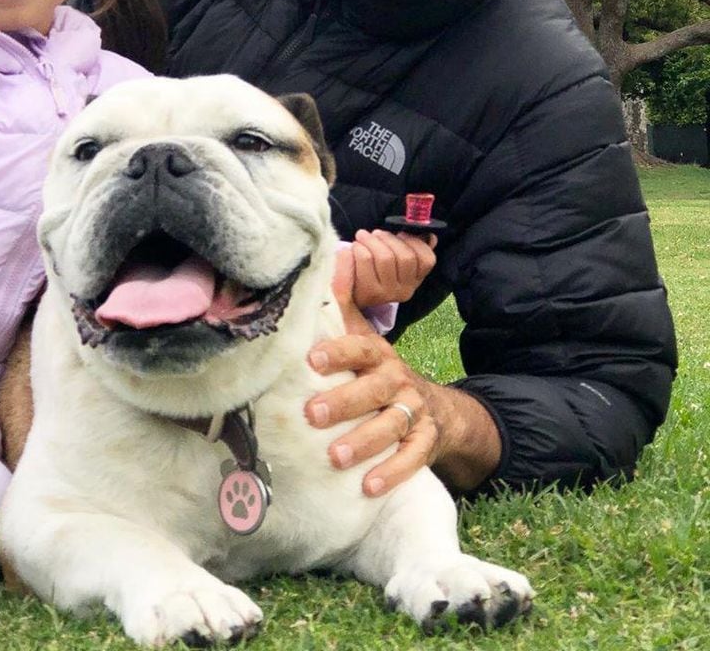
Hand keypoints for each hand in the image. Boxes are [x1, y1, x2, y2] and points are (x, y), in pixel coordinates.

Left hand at [305, 323, 438, 496]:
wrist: (440, 410)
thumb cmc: (382, 375)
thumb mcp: (366, 343)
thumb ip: (343, 308)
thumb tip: (327, 266)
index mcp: (379, 356)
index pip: (360, 349)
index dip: (338, 352)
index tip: (312, 359)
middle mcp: (398, 382)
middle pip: (373, 390)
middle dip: (343, 402)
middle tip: (312, 414)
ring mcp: (414, 413)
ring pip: (390, 426)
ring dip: (363, 441)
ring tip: (335, 456)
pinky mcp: (426, 443)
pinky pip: (412, 459)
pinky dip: (392, 473)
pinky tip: (368, 486)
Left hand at [344, 229, 436, 307]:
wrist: (347, 293)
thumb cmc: (371, 270)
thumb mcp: (394, 262)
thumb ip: (412, 248)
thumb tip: (430, 237)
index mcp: (414, 281)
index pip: (427, 260)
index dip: (414, 241)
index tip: (400, 234)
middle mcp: (404, 291)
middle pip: (405, 256)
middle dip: (388, 238)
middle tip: (374, 233)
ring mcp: (387, 294)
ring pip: (385, 256)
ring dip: (371, 240)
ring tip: (362, 237)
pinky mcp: (367, 292)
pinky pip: (365, 259)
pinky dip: (358, 248)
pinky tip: (351, 248)